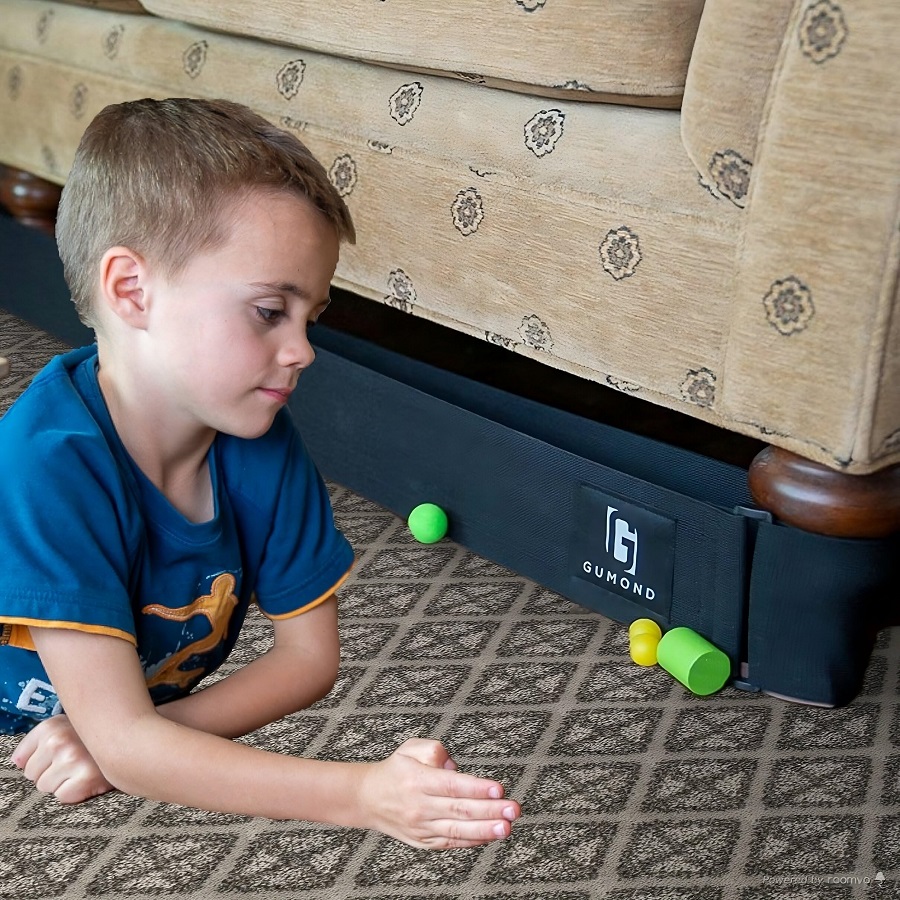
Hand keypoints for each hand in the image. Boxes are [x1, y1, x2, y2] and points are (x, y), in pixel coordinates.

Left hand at [11, 714, 114, 803]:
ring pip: (46, 787)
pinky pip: (62, 796)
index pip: (21, 759)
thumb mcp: (66, 727)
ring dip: (62, 783)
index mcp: (51, 726)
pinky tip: (88, 778)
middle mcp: (58, 740)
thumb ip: (39, 741)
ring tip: (82, 769)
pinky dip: (75, 792)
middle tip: (74, 762)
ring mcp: (71, 759)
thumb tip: (16, 762)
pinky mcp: (85, 778)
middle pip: (32, 775)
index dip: (39, 761)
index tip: (57, 756)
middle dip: (50, 772)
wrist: (130, 741)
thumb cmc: (93, 738)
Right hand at [358, 738, 520, 848]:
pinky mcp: (424, 841)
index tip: (498, 788)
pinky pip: (452, 843)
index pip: (452, 785)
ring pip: (457, 831)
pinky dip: (472, 840)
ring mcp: (422, 827)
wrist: (367, 799)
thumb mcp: (410, 748)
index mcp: (417, 780)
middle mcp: (419, 806)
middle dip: (490, 810)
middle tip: (512, 809)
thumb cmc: (395, 770)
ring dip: (485, 830)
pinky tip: (490, 836)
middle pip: (459, 810)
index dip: (477, 788)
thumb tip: (455, 766)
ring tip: (506, 827)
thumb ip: (435, 750)